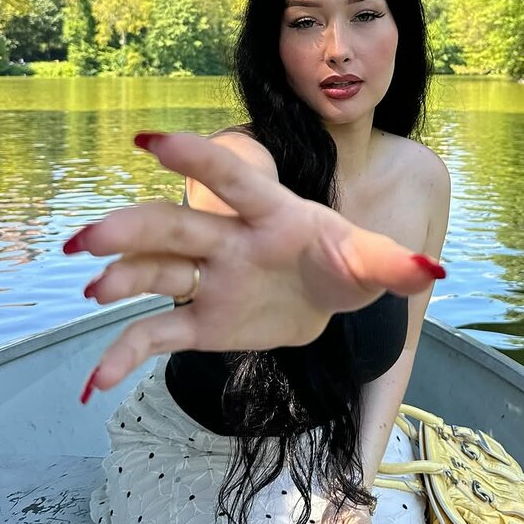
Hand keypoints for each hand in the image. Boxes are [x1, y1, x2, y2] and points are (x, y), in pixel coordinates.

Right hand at [71, 132, 444, 395]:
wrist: (327, 300)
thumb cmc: (346, 265)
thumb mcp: (372, 264)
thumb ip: (394, 265)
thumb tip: (431, 270)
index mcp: (271, 214)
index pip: (233, 182)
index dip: (197, 160)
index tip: (151, 140)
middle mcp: (229, 241)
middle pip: (176, 229)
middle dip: (134, 230)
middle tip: (92, 238)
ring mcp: (210, 281)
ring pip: (157, 274)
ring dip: (121, 279)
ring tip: (93, 290)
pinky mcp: (201, 323)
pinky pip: (157, 336)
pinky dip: (124, 355)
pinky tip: (96, 382)